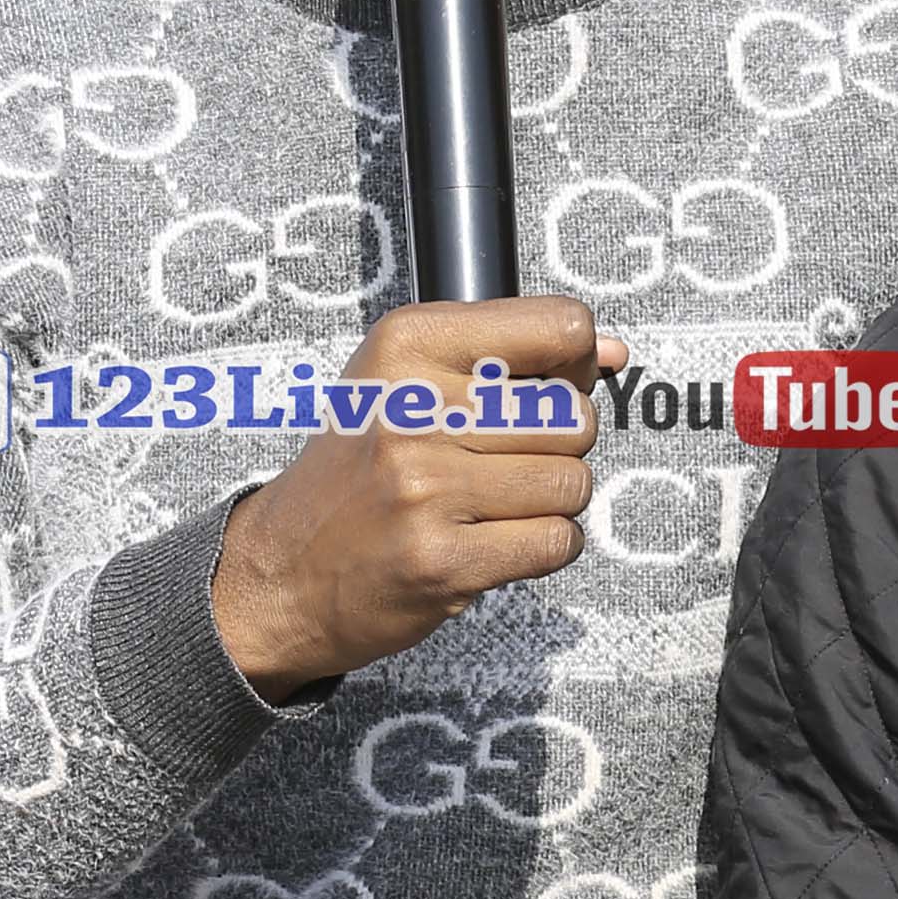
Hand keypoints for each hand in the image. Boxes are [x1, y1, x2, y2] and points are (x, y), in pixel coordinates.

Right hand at [208, 297, 622, 699]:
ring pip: (573, 482)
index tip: (548, 385)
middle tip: (504, 460)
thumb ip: (514, 355)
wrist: (283, 571)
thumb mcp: (407, 380)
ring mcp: (427, 488)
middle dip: (560, 445)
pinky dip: (544, 546)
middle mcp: (414, 409)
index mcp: (407, 344)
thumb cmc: (358, 471)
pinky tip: (495, 541)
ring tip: (494, 504)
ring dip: (551, 501)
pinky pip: (557, 541)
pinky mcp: (444, 560)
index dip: (574, 364)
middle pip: (575, 415)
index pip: (560, 327)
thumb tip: (614, 352)